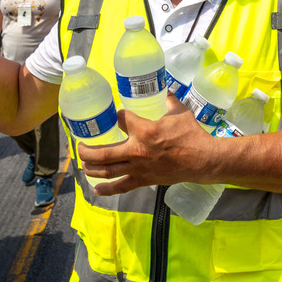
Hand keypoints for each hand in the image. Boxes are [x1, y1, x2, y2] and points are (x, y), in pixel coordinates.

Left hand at [77, 92, 215, 194]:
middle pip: (103, 153)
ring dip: (91, 167)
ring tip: (83, 164)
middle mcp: (136, 150)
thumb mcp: (180, 113)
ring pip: (107, 170)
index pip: (121, 119)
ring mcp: (138, 168)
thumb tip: (164, 91)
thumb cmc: (191, 135)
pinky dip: (107, 190)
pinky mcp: (143, 180)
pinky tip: (96, 189)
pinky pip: (121, 187)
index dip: (117, 115)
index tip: (117, 114)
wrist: (202, 160)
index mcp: (144, 130)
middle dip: (87, 150)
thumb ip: (168, 101)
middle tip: (80, 146)